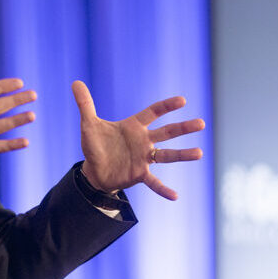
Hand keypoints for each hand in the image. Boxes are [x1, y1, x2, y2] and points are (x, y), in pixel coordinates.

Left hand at [71, 81, 204, 199]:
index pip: (153, 112)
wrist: (94, 170)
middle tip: (201, 123)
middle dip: (183, 128)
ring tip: (199, 153)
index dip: (166, 106)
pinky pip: (153, 182)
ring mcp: (143, 158)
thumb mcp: (89, 124)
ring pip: (166, 155)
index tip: (182, 100)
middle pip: (167, 132)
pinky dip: (163, 189)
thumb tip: (75, 82)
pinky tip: (175, 196)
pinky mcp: (139, 173)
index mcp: (134, 126)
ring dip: (182, 155)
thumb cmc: (96, 145)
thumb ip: (85, 104)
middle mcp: (143, 141)